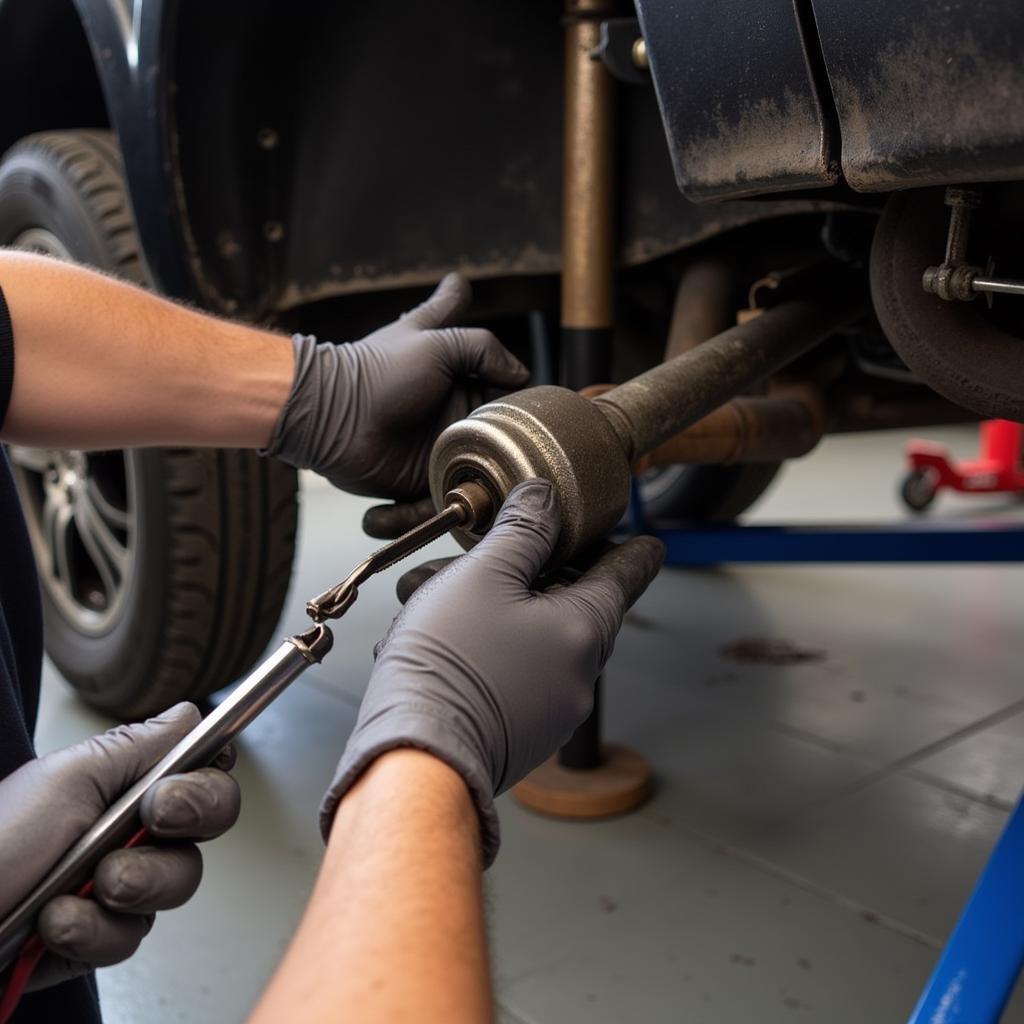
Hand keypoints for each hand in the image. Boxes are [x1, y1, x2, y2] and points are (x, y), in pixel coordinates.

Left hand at [0, 704, 238, 988]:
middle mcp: (132, 829)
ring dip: (130, 885)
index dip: (205, 784)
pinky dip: (92, 931)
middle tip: (143, 826)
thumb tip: (191, 716)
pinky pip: (131, 937)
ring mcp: (120, 884)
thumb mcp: (66, 779)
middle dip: (175, 834)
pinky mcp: (99, 936)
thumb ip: (138, 746)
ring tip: (79, 887)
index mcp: (126, 784)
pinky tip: (55, 922)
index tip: (167, 797)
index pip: (205, 772)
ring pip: (177, 884)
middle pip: (207, 829)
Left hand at [263, 273, 528, 499]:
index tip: (528, 408)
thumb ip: (484, 347)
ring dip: (472, 497)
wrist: (328, 413)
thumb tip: (520, 372)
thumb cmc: (375, 371)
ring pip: (470, 484)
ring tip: (463, 495)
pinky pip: (427, 510)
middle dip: (505, 460)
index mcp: (458, 381)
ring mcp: (435, 454)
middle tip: (508, 466)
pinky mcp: (413, 485)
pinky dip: (409, 516)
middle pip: (496, 447)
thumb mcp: (436, 341)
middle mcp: (450, 419)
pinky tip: (394, 507)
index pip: (503, 389)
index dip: (518, 399)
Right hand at [321, 479, 664, 865]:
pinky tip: (441, 640)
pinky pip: (514, 674)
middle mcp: (579, 674)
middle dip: (534, 573)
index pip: (627, 575)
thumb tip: (545, 498)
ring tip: (437, 596)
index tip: (649, 543)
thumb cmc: (451, 663)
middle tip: (503, 552)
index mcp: (584, 630)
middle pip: (574, 604)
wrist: (416, 758)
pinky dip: (488, 650)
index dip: (633, 551)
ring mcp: (552, 710)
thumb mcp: (483, 575)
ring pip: (533, 638)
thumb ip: (522, 530)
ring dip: (497, 610)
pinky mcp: (520, 733)